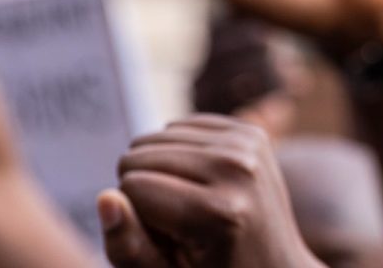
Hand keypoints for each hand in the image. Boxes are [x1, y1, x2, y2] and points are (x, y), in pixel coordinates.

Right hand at [98, 115, 321, 267]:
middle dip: (144, 192)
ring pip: (154, 139)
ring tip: (195, 208)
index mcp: (219, 212)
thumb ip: (127, 247)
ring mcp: (249, 146)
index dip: (136, 219)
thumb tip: (106, 197)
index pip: (130, 188)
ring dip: (159, 172)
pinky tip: (202, 185)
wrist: (276, 266)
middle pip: (139, 156)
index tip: (170, 241)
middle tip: (183, 226)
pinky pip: (178, 128)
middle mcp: (239, 169)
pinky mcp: (252, 132)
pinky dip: (178, 155)